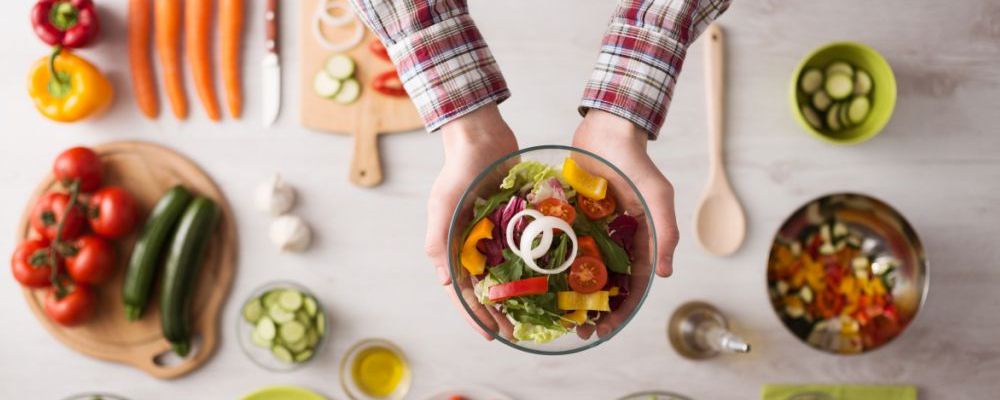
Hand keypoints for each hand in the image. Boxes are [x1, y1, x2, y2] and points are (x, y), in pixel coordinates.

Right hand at [425, 104, 518, 339]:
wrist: (482, 136)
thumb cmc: (458, 169)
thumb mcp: (444, 204)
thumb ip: (439, 240)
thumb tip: (447, 282)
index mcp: (452, 247)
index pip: (462, 291)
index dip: (474, 315)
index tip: (490, 335)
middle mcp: (473, 246)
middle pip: (485, 289)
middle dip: (498, 313)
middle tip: (516, 333)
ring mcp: (494, 235)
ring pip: (506, 274)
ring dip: (517, 295)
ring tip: (533, 315)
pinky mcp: (513, 223)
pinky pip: (524, 250)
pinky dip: (534, 266)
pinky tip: (551, 280)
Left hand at [572, 110, 679, 338]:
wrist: (607, 129)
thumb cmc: (637, 163)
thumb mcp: (657, 196)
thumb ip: (664, 232)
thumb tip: (665, 274)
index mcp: (638, 242)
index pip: (632, 287)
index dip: (621, 311)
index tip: (605, 330)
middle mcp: (613, 242)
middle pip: (604, 286)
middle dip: (592, 311)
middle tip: (577, 331)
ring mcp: (590, 231)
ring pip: (579, 271)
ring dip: (569, 294)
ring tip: (554, 314)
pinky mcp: (569, 217)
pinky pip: (559, 245)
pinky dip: (550, 263)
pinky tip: (535, 279)